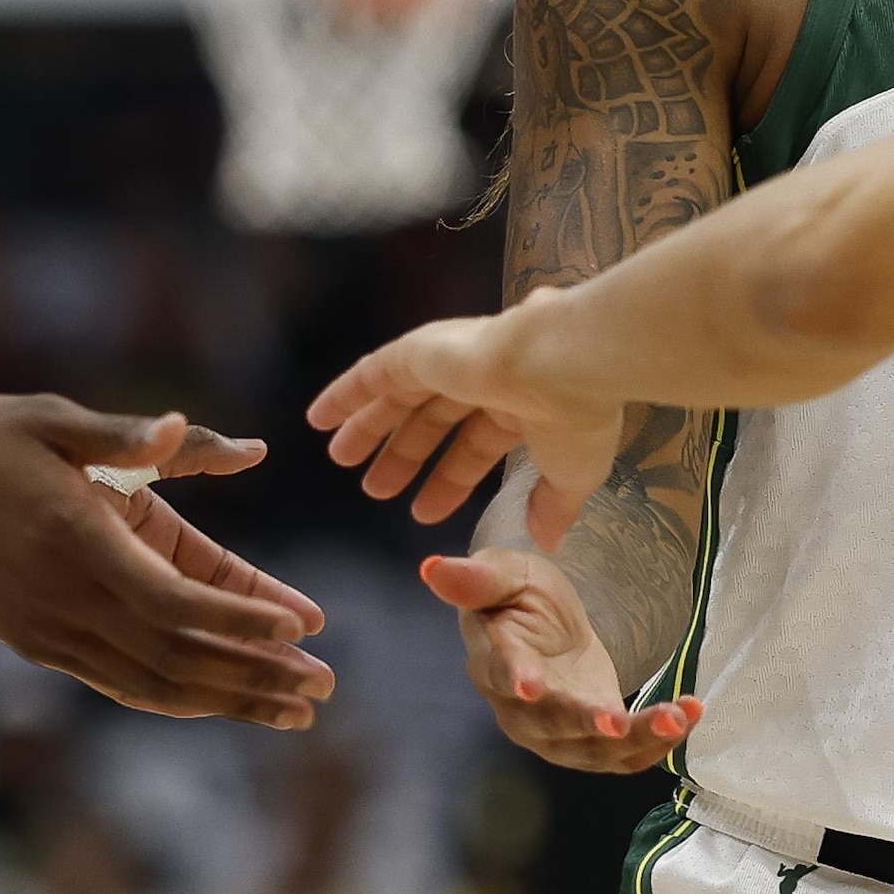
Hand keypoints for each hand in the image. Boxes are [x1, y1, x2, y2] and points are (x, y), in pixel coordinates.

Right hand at [0, 402, 332, 727]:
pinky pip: (120, 682)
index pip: (175, 599)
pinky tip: (224, 701)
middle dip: (255, 674)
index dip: (240, 619)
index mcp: (76, 541)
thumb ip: (124, 435)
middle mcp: (63, 601)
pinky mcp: (37, 644)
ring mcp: (48, 633)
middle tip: (326, 686)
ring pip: (152, 683)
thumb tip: (182, 427)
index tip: (302, 626)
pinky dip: (178, 696)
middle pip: (176, 656)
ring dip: (228, 699)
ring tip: (295, 708)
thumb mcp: (51, 419)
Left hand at [310, 300, 626, 539]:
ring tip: (341, 460)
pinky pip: (372, 373)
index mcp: (523, 404)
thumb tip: (547, 542)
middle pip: (431, 422)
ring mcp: (452, 362)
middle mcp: (486, 380)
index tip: (423, 512)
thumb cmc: (575, 418)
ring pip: (400, 397)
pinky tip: (318, 418)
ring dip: (370, 429)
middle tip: (375, 490)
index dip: (448, 481)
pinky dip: (345, 393)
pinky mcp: (422, 351)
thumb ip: (553, 506)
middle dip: (404, 456)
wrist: (568, 364)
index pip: (475, 446)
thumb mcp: (571, 474)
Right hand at [425, 546, 704, 772]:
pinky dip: (657, 742)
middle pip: (553, 723)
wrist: (546, 627)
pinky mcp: (593, 740)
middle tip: (620, 721)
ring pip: (595, 748)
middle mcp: (521, 709)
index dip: (517, 680)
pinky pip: (623, 754)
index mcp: (494, 662)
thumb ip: (475, 578)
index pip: (503, 674)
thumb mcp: (504, 574)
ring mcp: (557, 732)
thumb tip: (431, 566)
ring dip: (639, 738)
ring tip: (679, 716)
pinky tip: (688, 716)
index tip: (532, 686)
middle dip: (588, 724)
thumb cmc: (518, 596)